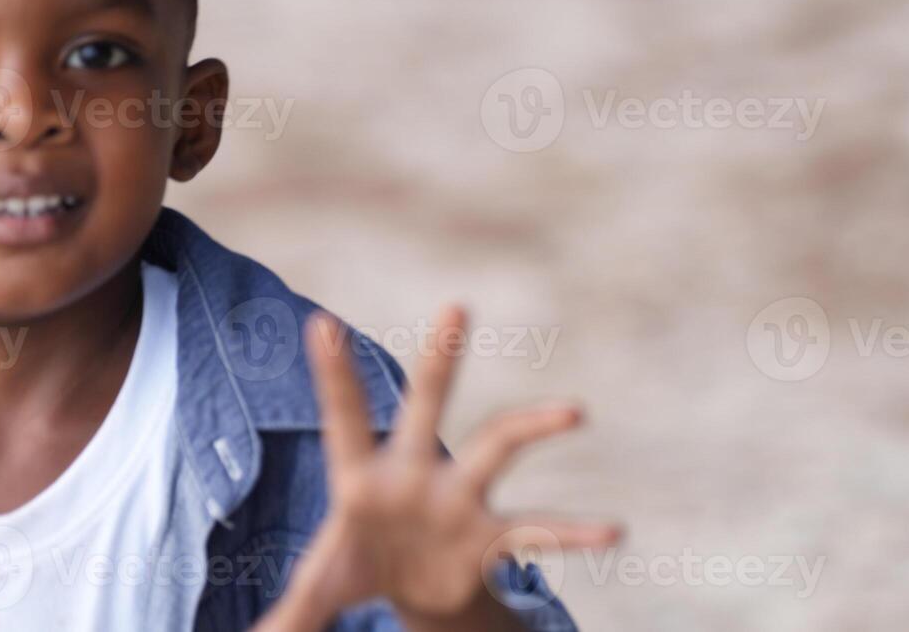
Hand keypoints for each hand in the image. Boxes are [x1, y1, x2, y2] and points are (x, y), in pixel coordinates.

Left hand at [257, 305, 619, 631]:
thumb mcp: (322, 585)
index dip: (332, 374)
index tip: (320, 323)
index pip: (343, 416)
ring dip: (532, 427)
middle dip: (441, 359)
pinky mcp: (489, 535)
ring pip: (496, 447)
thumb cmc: (355, 564)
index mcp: (360, 473)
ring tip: (573, 411)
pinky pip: (536, 530)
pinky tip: (612, 531)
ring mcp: (457, 496)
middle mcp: (414, 470)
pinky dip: (574, 533)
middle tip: (455, 306)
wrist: (407, 588)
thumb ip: (295, 609)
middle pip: (427, 404)